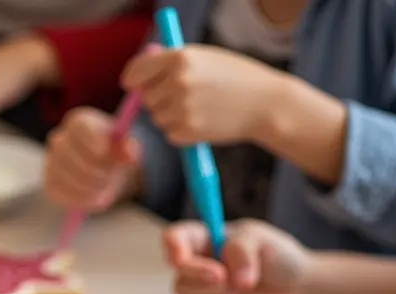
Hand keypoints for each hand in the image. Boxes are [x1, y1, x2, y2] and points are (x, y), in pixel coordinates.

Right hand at [45, 106, 141, 212]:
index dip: (91, 140)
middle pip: (74, 156)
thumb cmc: (113, 153)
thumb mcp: (125, 148)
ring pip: (70, 179)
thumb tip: (130, 156)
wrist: (102, 168)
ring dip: (92, 187)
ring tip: (105, 186)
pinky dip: (82, 200)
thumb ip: (128, 149)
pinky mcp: (49, 183)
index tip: (104, 152)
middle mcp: (59, 138)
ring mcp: (51, 162)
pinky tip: (93, 196)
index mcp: (79, 122)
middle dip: (96, 170)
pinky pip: (64, 195)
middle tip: (111, 177)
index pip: (80, 128)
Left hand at [121, 44, 281, 145]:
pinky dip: (182, 131)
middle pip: (146, 98)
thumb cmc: (235, 77)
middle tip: (184, 95)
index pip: (138, 70)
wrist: (264, 103)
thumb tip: (138, 71)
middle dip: (158, 99)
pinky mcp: (187, 131)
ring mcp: (182, 108)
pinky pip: (170, 134)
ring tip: (200, 107)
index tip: (131, 85)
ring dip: (171, 116)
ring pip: (157, 118)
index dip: (132, 79)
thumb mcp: (205, 57)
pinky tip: (204, 121)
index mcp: (181, 57)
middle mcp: (178, 81)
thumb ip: (173, 62)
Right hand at [164, 219, 309, 293]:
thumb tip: (229, 278)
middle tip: (221, 276)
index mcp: (207, 237)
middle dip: (196, 272)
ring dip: (212, 288)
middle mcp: (200, 261)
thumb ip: (241, 250)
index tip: (180, 256)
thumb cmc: (279, 256)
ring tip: (243, 284)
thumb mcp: (262, 240)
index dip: (173, 243)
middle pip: (177, 267)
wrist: (297, 288)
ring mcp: (203, 287)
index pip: (178, 236)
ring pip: (184, 290)